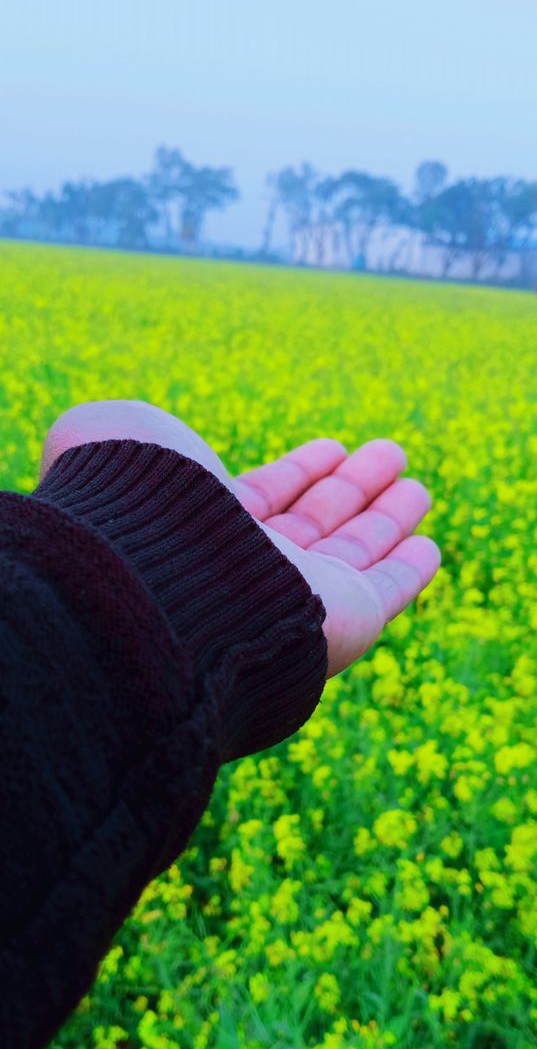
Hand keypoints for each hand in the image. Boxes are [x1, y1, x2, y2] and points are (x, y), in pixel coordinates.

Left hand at [40, 400, 440, 679]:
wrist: (153, 583)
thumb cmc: (128, 504)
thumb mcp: (105, 437)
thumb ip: (127, 428)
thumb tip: (142, 435)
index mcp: (196, 530)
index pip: (259, 501)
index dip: (298, 474)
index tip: (331, 447)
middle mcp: (246, 568)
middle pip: (314, 525)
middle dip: (350, 488)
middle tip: (388, 454)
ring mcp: (295, 598)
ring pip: (354, 555)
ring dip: (387, 518)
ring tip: (415, 483)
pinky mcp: (343, 620)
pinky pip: (386, 595)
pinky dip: (409, 572)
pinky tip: (427, 545)